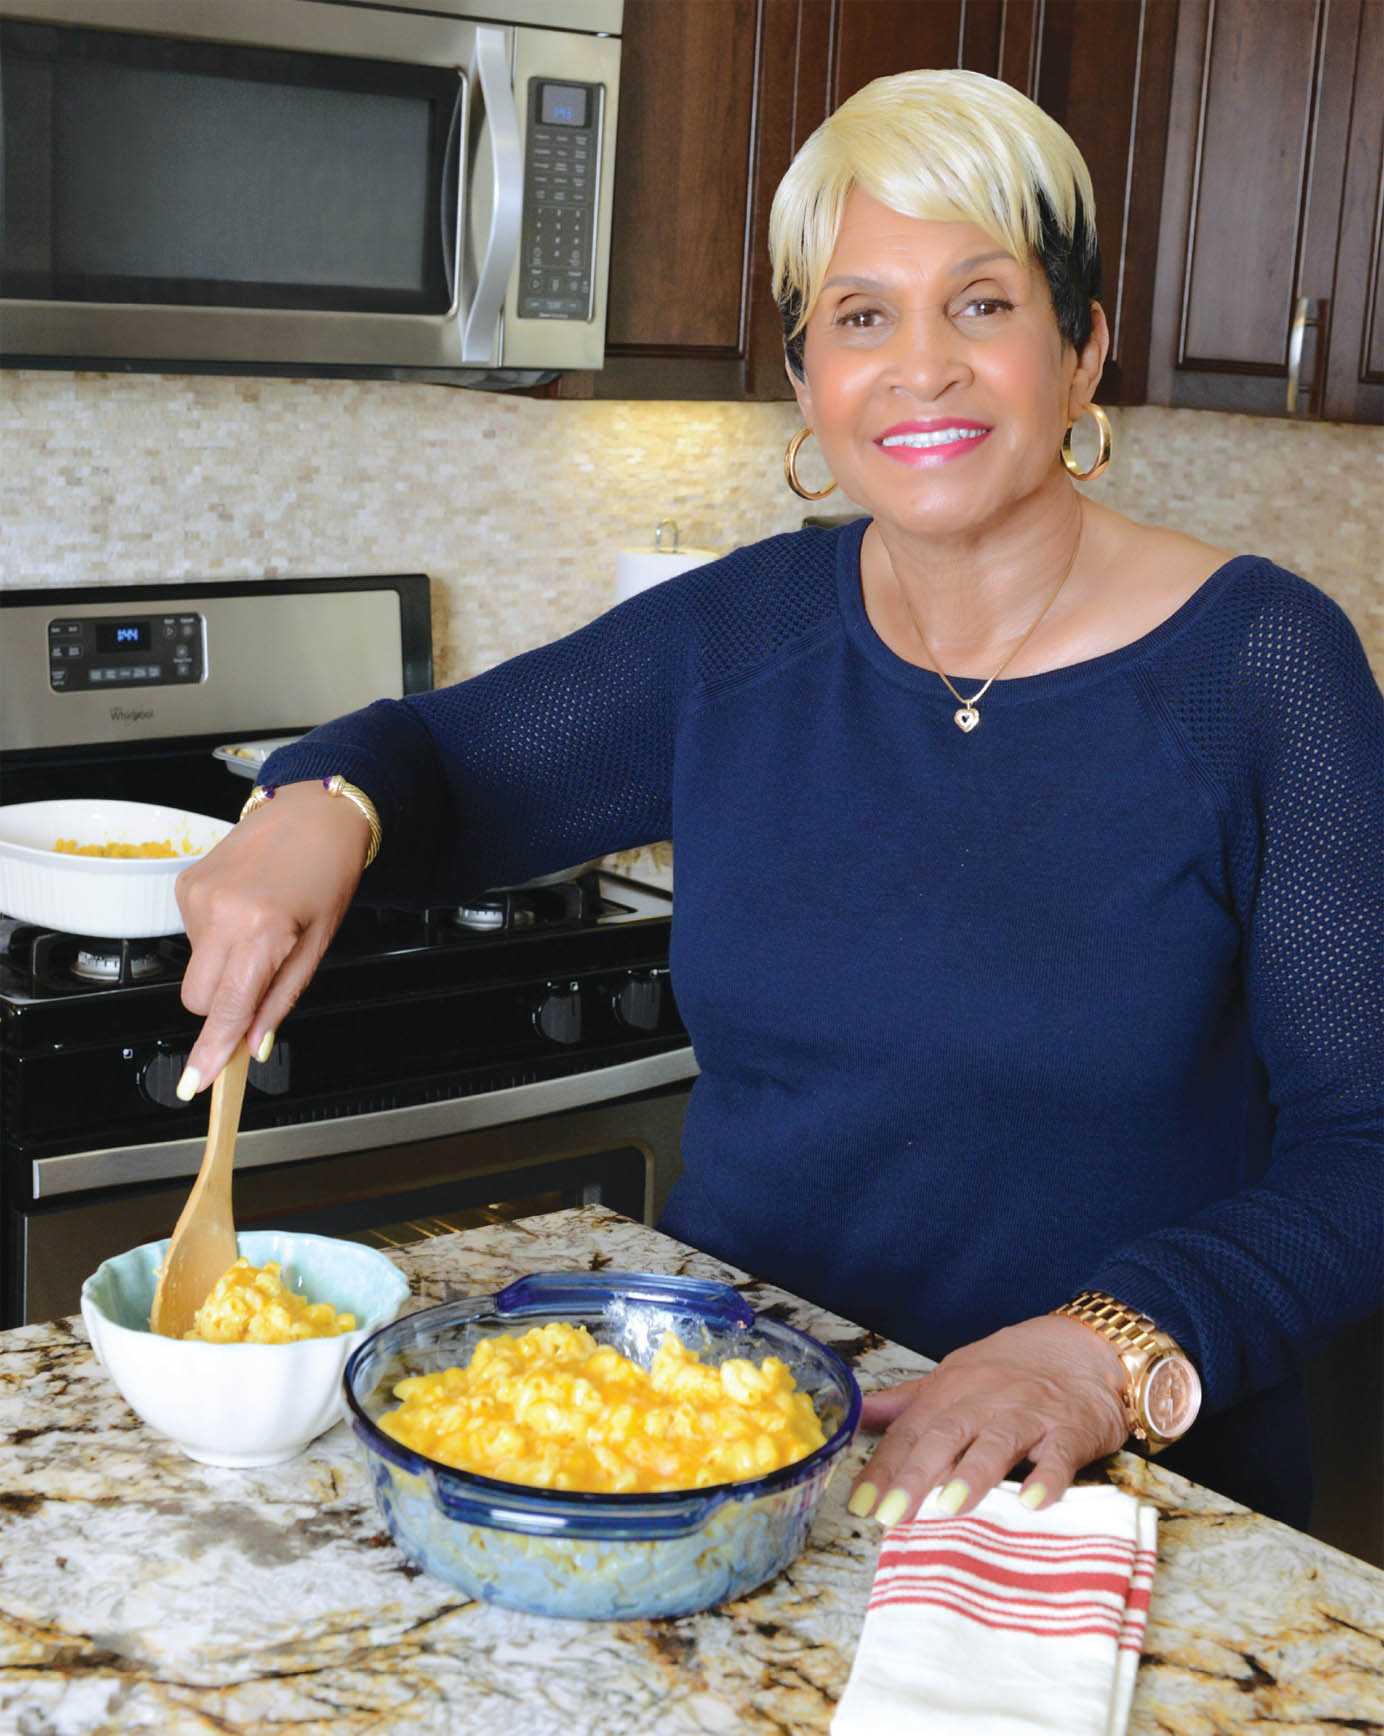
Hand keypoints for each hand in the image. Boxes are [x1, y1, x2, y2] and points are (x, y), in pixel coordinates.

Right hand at [174, 781, 372, 1093]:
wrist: (315, 813)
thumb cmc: (328, 872)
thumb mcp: (318, 944)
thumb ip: (281, 998)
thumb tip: (254, 1043)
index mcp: (262, 930)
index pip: (226, 1008)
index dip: (212, 1050)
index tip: (197, 1080)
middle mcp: (222, 912)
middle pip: (197, 998)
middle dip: (221, 1007)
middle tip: (259, 982)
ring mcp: (198, 896)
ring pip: (195, 966)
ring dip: (224, 963)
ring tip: (262, 926)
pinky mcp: (185, 884)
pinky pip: (193, 935)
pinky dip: (217, 935)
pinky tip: (245, 908)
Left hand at [847, 1315, 1128, 1525]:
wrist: (1084, 1346)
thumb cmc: (1011, 1368)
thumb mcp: (954, 1376)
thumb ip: (907, 1402)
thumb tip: (859, 1414)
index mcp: (951, 1389)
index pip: (909, 1431)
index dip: (882, 1468)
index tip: (859, 1504)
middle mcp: (985, 1399)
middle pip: (944, 1436)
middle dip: (915, 1476)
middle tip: (891, 1515)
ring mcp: (1029, 1414)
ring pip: (997, 1442)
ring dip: (974, 1473)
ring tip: (951, 1507)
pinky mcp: (1071, 1429)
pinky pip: (1060, 1455)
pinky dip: (1048, 1478)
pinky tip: (1033, 1501)